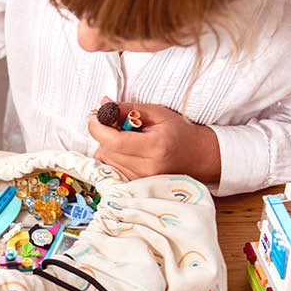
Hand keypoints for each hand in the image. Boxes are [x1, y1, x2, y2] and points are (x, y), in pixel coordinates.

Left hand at [87, 97, 221, 182]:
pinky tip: (127, 151)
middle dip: (105, 135)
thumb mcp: (155, 113)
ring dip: (108, 147)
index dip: (98, 128)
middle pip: (106, 151)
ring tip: (128, 139)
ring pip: (106, 161)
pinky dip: (113, 157)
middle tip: (118, 125)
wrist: (197, 156)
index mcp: (154, 147)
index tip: (93, 116)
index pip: (114, 141)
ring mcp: (141, 180)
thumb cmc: (178, 132)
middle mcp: (146, 168)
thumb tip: (102, 105)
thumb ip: (126, 109)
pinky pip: (111, 169)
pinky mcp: (136, 185)